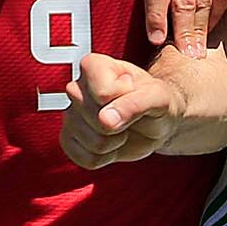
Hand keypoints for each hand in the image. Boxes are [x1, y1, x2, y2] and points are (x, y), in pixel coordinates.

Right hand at [63, 52, 183, 169]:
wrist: (155, 121)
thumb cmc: (155, 100)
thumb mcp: (157, 96)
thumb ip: (135, 103)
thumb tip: (105, 121)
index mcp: (94, 66)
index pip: (102, 93)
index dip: (124, 99)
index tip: (132, 91)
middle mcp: (76, 88)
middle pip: (95, 119)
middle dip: (120, 123)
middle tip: (129, 114)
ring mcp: (70, 116)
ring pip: (93, 143)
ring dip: (116, 142)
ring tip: (122, 127)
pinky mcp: (69, 140)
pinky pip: (87, 159)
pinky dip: (107, 157)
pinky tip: (113, 142)